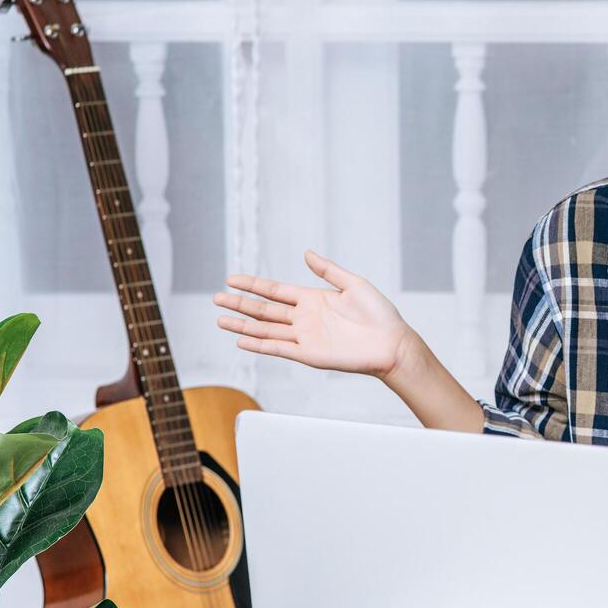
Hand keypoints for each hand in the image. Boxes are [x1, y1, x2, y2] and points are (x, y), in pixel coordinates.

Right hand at [213, 250, 415, 380]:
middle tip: (216, 298)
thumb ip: (328, 270)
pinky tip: (241, 341)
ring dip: (242, 326)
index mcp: (312, 298)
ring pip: (265, 330)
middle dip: (239, 304)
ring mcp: (305, 337)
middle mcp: (304, 318)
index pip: (274, 290)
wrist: (391, 343)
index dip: (253, 284)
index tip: (231, 278)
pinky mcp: (309, 354)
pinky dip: (259, 345)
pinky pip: (279, 348)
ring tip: (220, 319)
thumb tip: (306, 253)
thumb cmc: (379, 314)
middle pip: (264, 310)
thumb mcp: (354, 284)